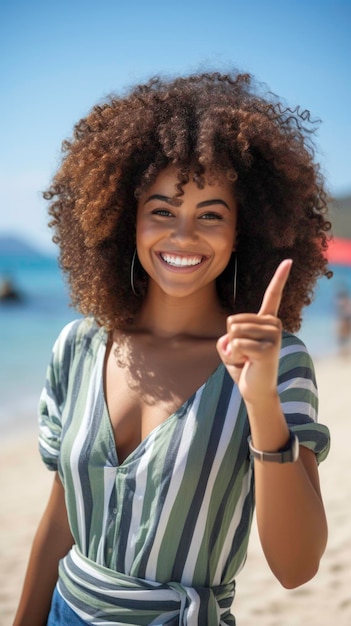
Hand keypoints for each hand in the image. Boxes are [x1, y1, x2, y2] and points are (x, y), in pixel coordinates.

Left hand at [217, 259, 291, 404]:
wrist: (256, 391)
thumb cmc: (242, 366)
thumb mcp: (230, 345)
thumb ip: (227, 336)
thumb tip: (231, 341)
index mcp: (267, 320)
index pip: (273, 295)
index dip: (280, 277)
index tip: (289, 260)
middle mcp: (274, 324)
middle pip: (232, 320)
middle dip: (230, 340)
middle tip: (244, 354)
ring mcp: (274, 336)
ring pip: (233, 332)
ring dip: (232, 349)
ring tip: (245, 359)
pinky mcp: (268, 349)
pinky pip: (236, 345)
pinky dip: (234, 357)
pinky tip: (247, 364)